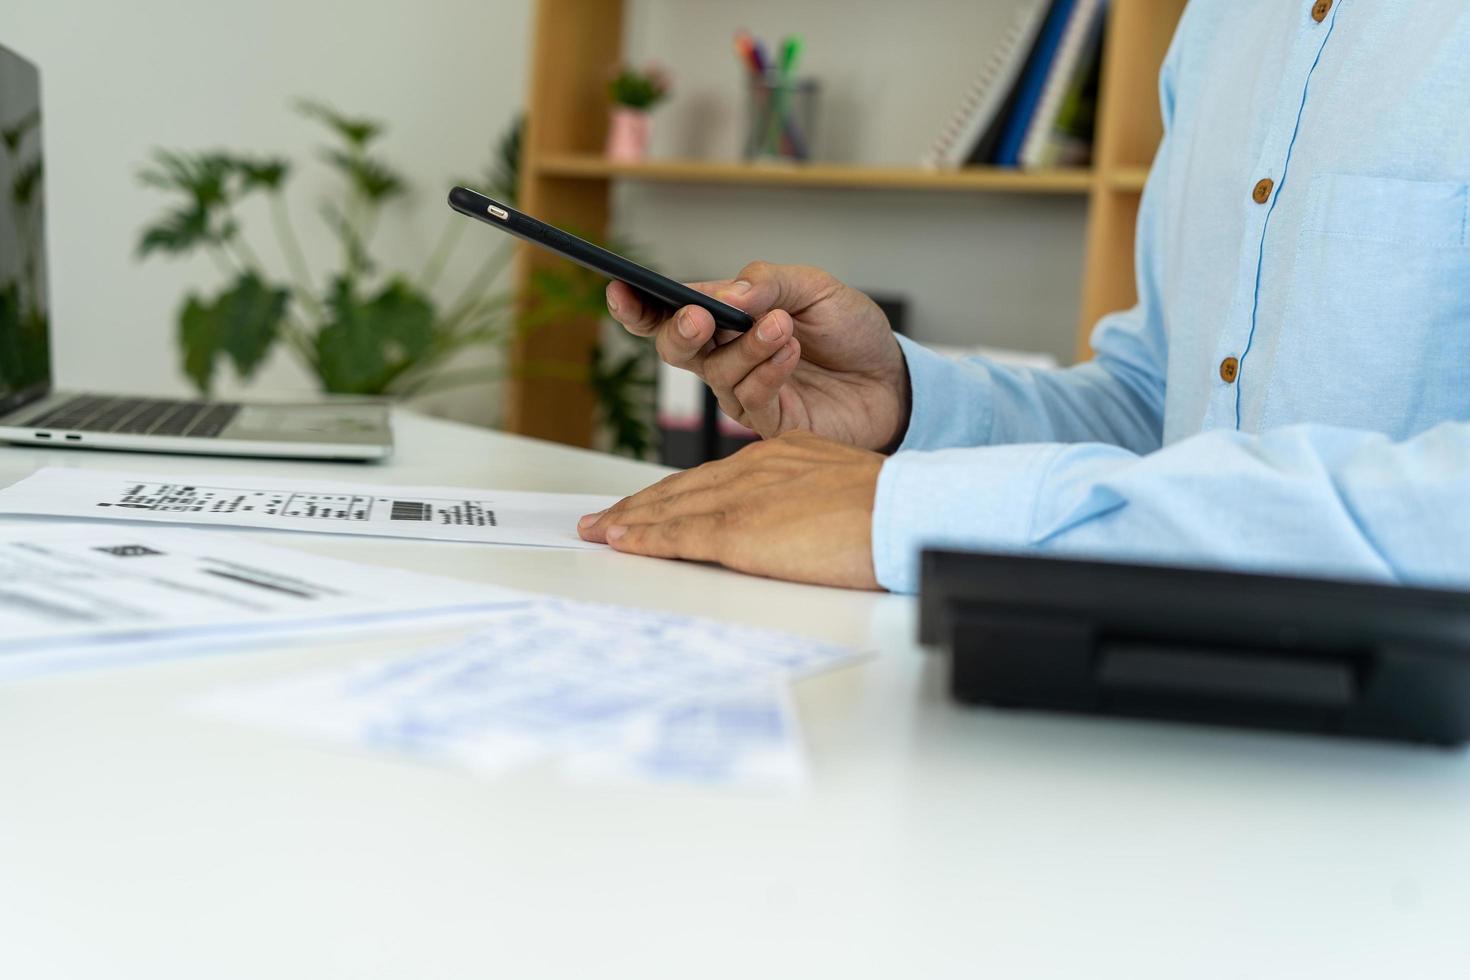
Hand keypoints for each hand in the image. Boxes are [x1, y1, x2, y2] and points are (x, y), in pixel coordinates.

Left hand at [578, 431, 884, 589]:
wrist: (904, 512)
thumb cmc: (891, 511)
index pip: (716, 476)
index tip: (653, 506)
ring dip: (630, 521)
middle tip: (604, 520)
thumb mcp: (842, 490)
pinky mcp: (738, 529)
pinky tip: (621, 542)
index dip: (678, 492)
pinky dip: (644, 538)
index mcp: (782, 456)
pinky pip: (679, 534)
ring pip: (672, 506)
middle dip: (640, 505)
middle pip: (683, 487)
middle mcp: (755, 467)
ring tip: (599, 531)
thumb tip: (799, 529)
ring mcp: (744, 496)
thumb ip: (809, 502)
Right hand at [606, 262, 910, 450]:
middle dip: (680, 330)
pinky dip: (767, 371)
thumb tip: (724, 294)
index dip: (638, 304)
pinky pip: (751, 400)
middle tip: (700, 315)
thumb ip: (768, 283)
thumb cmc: (849, 332)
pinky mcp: (769, 424)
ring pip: (717, 372)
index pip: (668, 312)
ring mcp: (744, 393)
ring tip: (783, 325)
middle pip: (675, 349)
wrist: (893, 378)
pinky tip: (790, 351)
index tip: (619, 288)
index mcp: (726, 319)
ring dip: (746, 346)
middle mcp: (726, 358)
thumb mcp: (815, 287)